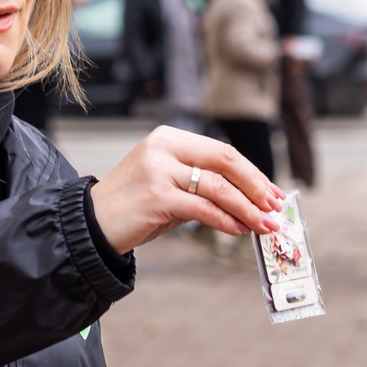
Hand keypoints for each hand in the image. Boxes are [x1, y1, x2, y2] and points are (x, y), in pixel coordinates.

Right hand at [89, 127, 286, 254]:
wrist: (91, 223)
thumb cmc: (134, 206)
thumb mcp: (168, 184)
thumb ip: (202, 184)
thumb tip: (250, 200)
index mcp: (169, 137)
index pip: (222, 151)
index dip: (252, 173)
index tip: (273, 193)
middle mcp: (164, 147)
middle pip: (225, 160)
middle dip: (256, 186)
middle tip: (276, 208)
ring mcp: (158, 170)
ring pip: (218, 187)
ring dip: (247, 208)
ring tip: (264, 225)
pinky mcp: (156, 196)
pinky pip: (203, 209)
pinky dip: (226, 221)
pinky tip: (239, 230)